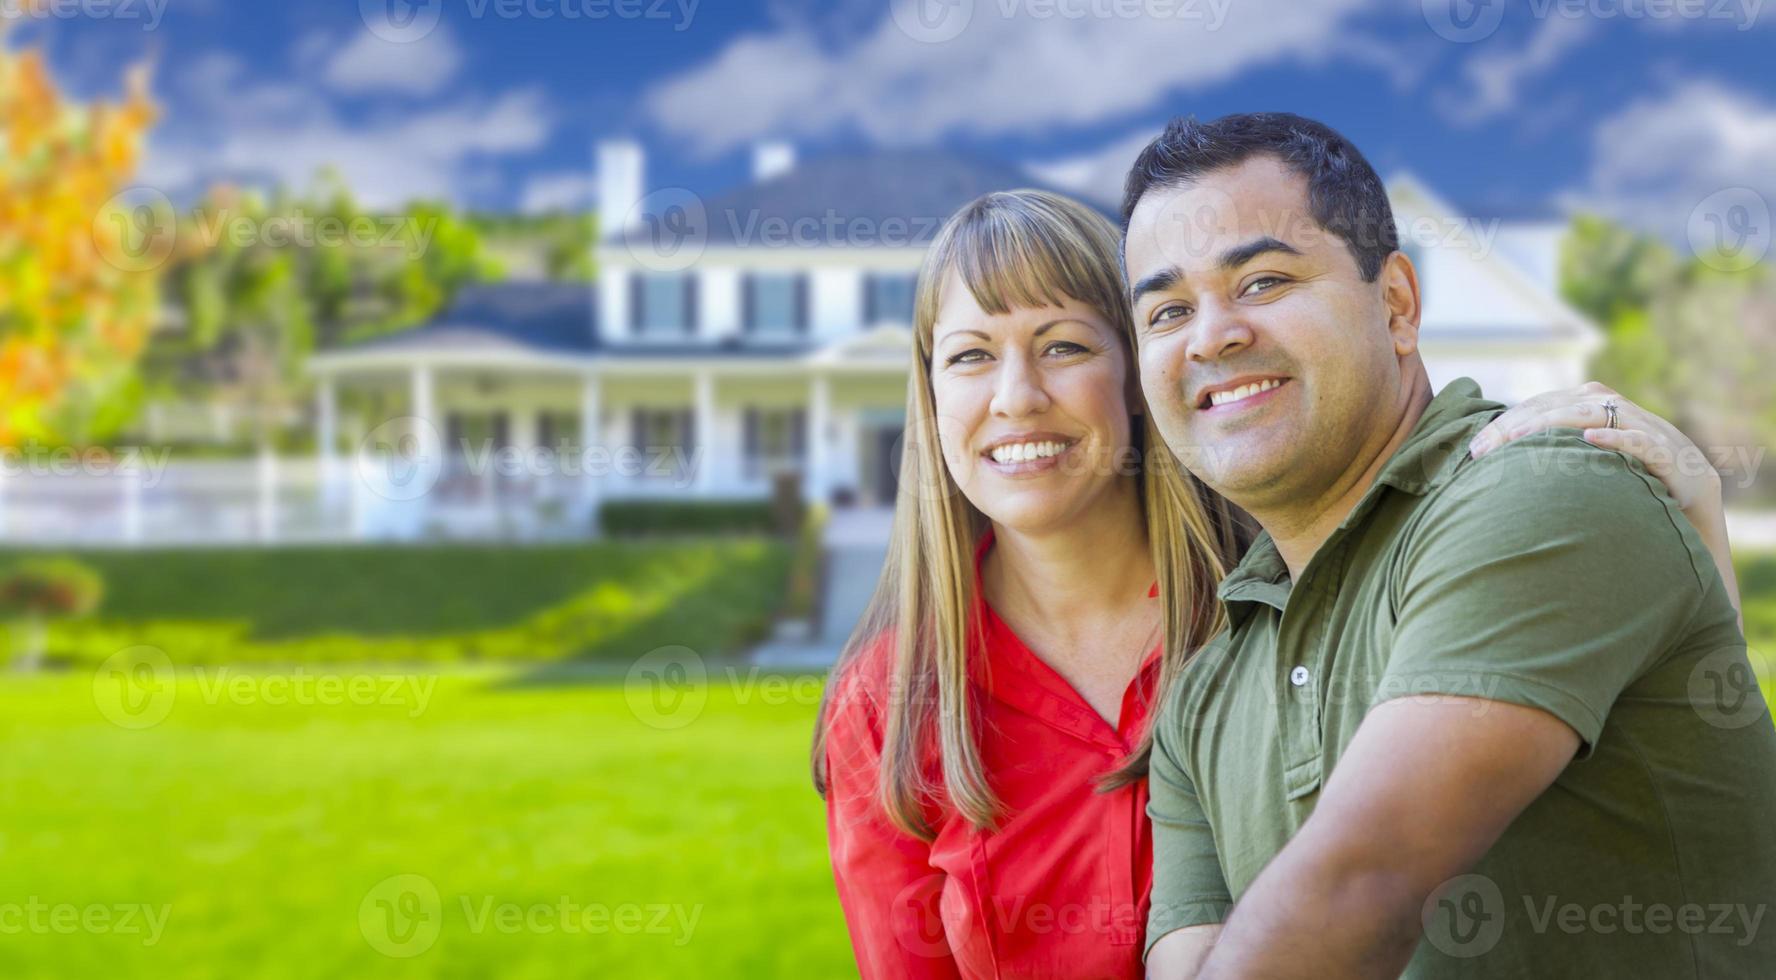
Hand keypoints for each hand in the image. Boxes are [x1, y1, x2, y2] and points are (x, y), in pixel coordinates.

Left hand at [1466, 382, 1721, 510]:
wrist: (1691, 496)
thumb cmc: (1628, 476)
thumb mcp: (1586, 460)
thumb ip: (1551, 450)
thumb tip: (1496, 459)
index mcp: (1592, 404)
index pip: (1540, 406)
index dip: (1506, 424)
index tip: (1473, 449)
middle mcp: (1614, 407)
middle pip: (1558, 407)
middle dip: (1517, 427)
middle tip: (1484, 451)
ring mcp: (1642, 426)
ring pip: (1591, 416)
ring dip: (1553, 426)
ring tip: (1518, 440)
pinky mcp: (1666, 452)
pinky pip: (1639, 441)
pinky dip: (1615, 439)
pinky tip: (1589, 441)